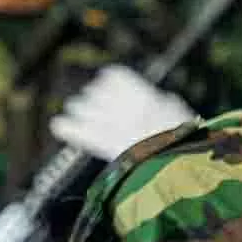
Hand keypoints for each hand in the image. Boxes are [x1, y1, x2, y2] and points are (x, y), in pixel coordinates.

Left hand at [47, 66, 196, 161]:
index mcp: (140, 92)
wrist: (175, 165)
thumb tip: (159, 100)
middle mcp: (120, 102)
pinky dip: (67, 127)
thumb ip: (163, 102)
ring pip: (80, 106)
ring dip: (79, 110)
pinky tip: (58, 125)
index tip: (106, 83)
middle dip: (91, 98)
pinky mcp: (100, 143)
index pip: (113, 76)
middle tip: (89, 104)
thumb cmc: (184, 139)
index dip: (109, 81)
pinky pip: (75, 130)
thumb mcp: (179, 112)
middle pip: (94, 91)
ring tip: (75, 111)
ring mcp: (108, 122)